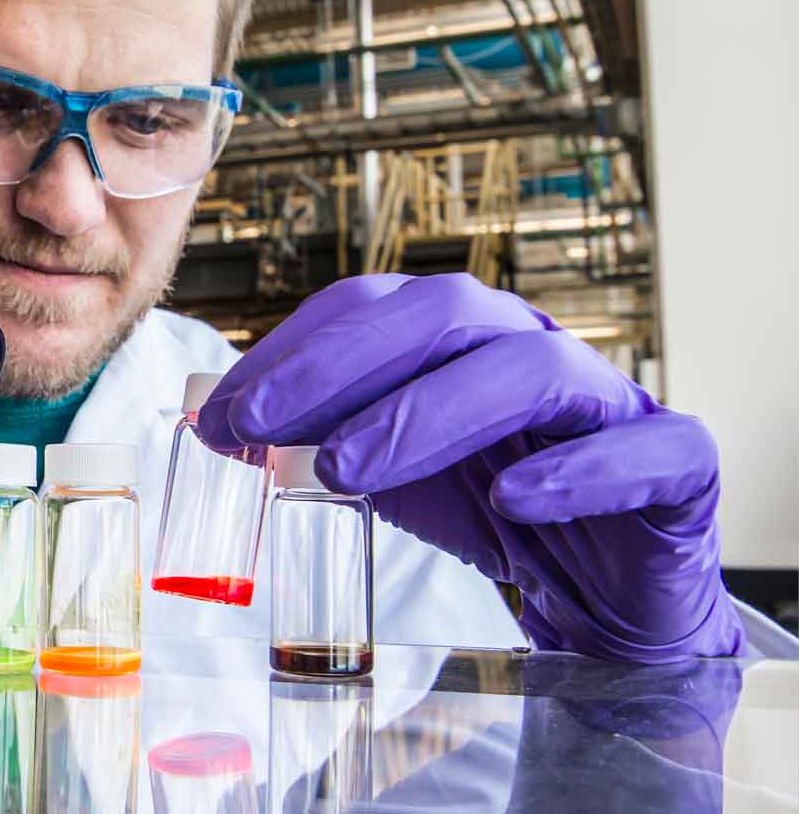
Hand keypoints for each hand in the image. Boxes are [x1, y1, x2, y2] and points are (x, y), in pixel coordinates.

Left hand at [197, 273, 743, 662]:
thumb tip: (212, 422)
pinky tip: (513, 502)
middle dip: (342, 367)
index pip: (372, 306)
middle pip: (447, 314)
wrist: (599, 583)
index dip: (294, 349)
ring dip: (429, 414)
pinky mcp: (677, 462)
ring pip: (533, 370)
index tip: (223, 412)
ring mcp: (609, 398)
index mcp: (459, 336)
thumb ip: (312, 435)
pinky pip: (643, 448)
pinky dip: (578, 472)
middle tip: (263, 427)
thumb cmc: (484, 505)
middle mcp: (530, 345)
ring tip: (348, 469)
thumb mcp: (384, 468)